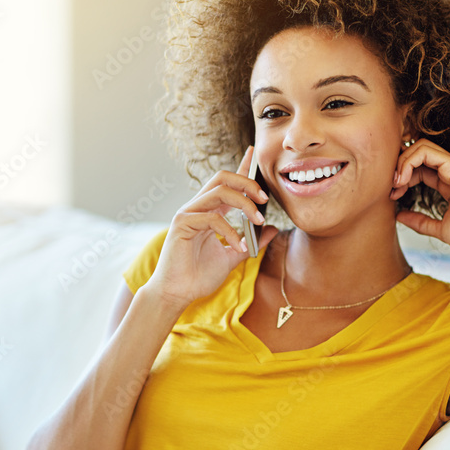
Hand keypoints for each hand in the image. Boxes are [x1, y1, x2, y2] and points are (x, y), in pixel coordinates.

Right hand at [145, 146, 279, 308]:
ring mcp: (188, 213)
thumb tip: (272, 229)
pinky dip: (230, 231)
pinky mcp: (182, 224)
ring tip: (259, 220)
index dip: (241, 167)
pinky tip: (239, 246)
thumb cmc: (199, 276)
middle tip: (264, 197)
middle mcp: (198, 207)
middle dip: (246, 182)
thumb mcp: (233, 257)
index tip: (254, 154)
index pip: (227, 183)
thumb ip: (251, 242)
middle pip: (222, 177)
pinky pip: (212, 217)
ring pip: (219, 191)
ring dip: (244, 203)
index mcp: (209, 211)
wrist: (177, 294)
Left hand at [390, 139, 449, 251]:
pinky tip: (403, 180)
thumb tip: (399, 216)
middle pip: (417, 154)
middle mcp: (449, 170)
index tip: (393, 196)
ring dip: (402, 162)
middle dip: (398, 167)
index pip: (418, 168)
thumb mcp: (437, 227)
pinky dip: (408, 161)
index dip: (402, 178)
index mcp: (447, 182)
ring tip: (396, 183)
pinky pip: (424, 151)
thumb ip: (419, 221)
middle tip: (391, 188)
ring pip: (419, 147)